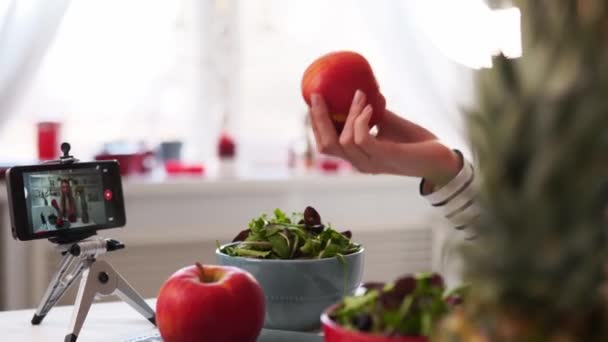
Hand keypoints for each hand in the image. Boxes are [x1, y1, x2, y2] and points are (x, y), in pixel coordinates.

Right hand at [309, 90, 460, 188]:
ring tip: (360, 96)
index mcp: (357, 156)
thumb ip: (371, 113)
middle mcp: (360, 163)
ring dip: (349, 113)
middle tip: (317, 95)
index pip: (326, 145)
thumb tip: (358, 88)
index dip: (315, 124)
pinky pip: (361, 138)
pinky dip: (360, 120)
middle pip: (325, 145)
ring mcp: (371, 163)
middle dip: (318, 119)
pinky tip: (369, 106)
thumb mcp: (388, 123)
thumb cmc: (415, 143)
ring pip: (343, 140)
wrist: (440, 159)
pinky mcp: (385, 157)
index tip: (314, 101)